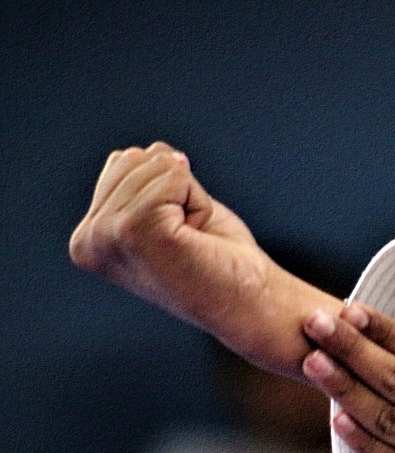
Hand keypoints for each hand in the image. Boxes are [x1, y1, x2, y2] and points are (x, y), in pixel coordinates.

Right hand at [70, 142, 342, 376]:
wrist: (247, 301)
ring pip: (155, 164)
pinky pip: (174, 177)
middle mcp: (88, 238)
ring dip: (189, 196)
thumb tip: (156, 152)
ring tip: (192, 236)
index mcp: (89, 235)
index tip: (178, 230)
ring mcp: (107, 236)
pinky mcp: (135, 231)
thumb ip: (146, 178)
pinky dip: (198, 200)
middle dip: (176, 188)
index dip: (167, 187)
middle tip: (189, 234)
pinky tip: (196, 235)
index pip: (123, 162)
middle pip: (136, 158)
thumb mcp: (171, 209)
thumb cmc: (216, 259)